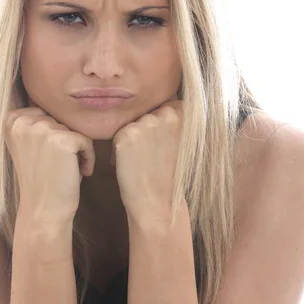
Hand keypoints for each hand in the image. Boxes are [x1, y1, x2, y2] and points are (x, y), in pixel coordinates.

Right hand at [4, 107, 95, 223]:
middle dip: (65, 143)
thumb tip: (57, 99)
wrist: (43, 210)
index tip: (48, 158)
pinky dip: (88, 158)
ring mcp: (42, 129)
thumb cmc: (40, 180)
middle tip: (57, 167)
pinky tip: (80, 174)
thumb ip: (35, 123)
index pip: (47, 113)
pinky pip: (86, 141)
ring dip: (77, 151)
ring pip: (74, 130)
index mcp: (11, 120)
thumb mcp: (29, 145)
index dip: (54, 136)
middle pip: (61, 121)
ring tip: (66, 171)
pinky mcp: (62, 140)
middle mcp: (23, 121)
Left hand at [111, 99, 184, 222]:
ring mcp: (146, 123)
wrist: (158, 201)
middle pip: (147, 112)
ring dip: (132, 138)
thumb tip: (164, 102)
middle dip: (145, 129)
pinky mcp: (127, 134)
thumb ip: (175, 118)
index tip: (164, 142)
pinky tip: (132, 163)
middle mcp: (166, 113)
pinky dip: (119, 149)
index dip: (161, 124)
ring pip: (133, 123)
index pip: (166, 103)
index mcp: (184, 112)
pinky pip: (118, 134)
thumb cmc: (169, 172)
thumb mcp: (182, 140)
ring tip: (143, 159)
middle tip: (153, 154)